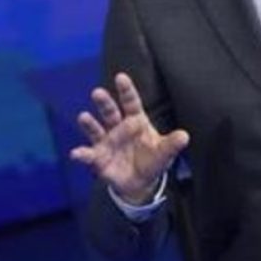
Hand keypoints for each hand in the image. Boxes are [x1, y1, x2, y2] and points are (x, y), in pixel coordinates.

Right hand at [69, 72, 188, 203]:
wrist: (140, 183)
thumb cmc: (151, 160)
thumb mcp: (164, 153)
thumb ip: (171, 144)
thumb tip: (184, 136)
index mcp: (136, 121)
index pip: (131, 103)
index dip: (126, 90)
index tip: (121, 77)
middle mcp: (118, 128)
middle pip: (110, 112)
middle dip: (104, 102)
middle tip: (98, 92)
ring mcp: (107, 142)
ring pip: (96, 129)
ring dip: (89, 124)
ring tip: (84, 117)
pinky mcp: (98, 158)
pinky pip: (89, 155)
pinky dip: (82, 154)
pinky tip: (76, 154)